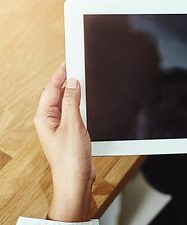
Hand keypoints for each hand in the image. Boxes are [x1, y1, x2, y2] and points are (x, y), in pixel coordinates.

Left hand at [34, 62, 95, 221]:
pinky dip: (80, 106)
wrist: (76, 178)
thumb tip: (73, 84)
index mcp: (45, 117)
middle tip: (77, 69)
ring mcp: (60, 127)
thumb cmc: (70, 158)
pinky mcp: (69, 133)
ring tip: (83, 83)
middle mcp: (50, 121)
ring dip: (75, 94)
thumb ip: (72, 102)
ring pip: (66, 104)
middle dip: (67, 81)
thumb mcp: (73, 124)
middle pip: (57, 94)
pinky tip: (87, 103)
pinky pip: (73, 113)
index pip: (51, 88)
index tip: (68, 62)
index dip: (60, 74)